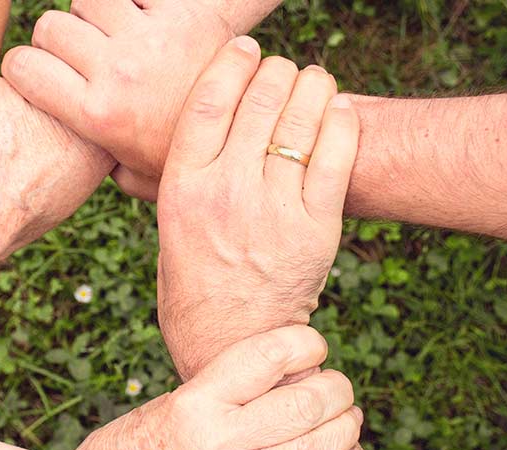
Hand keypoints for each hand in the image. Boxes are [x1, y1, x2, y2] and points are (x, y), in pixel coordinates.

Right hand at [1, 0, 281, 196]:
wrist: (253, 130)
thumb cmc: (189, 157)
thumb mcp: (136, 174)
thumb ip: (99, 162)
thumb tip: (72, 159)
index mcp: (97, 114)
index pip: (23, 67)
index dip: (23, 67)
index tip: (36, 73)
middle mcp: (116, 73)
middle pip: (51, 27)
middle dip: (59, 39)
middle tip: (83, 56)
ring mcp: (148, 39)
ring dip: (95, 13)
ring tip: (115, 34)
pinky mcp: (180, 13)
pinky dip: (134, 0)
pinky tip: (147, 20)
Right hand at [61, 326, 360, 449]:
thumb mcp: (164, 405)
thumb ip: (216, 391)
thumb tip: (272, 374)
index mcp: (194, 403)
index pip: (268, 357)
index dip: (305, 343)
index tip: (312, 344)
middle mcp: (218, 441)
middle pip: (304, 404)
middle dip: (336, 388)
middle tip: (337, 384)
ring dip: (344, 430)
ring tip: (347, 417)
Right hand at [156, 38, 359, 379]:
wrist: (230, 344)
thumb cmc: (192, 285)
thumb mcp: (166, 229)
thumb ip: (167, 181)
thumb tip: (164, 134)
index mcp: (182, 190)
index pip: (208, 101)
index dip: (231, 63)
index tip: (244, 49)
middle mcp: (226, 194)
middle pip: (259, 100)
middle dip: (275, 71)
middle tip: (282, 70)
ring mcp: (273, 211)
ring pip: (301, 119)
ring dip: (312, 86)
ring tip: (313, 81)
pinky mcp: (315, 229)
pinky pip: (336, 155)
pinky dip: (341, 122)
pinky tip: (337, 110)